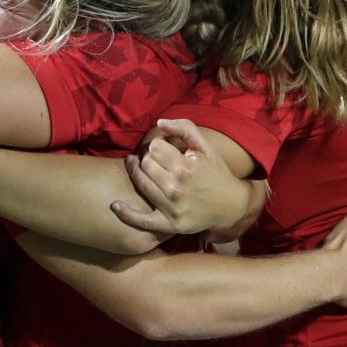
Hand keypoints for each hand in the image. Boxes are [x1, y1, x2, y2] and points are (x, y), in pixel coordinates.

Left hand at [111, 119, 248, 234]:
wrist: (231, 205)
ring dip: (136, 173)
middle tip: (151, 159)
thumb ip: (185, 128)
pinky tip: (115, 205)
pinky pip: (142, 221)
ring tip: (137, 167)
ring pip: (141, 184)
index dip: (157, 145)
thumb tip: (159, 122)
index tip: (162, 148)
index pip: (155, 148)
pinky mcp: (169, 224)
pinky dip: (126, 214)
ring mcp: (172, 208)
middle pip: (146, 165)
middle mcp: (177, 187)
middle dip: (147, 158)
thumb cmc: (216, 172)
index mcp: (186, 167)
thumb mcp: (206, 147)